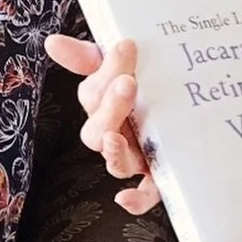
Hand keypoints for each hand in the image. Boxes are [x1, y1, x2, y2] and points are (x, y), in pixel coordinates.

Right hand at [43, 35, 161, 213]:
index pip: (93, 93)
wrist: (189, 101)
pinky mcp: (158, 175)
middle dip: (110, 107)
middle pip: (98, 130)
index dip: (106, 73)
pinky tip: (126, 198)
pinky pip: (147, 193)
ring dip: (113, 153)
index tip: (127, 46)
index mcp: (103, 105)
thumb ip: (88, 55)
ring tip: (115, 138)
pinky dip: (135, 200)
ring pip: (116, 162)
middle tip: (128, 83)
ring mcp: (135, 156)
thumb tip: (52, 41)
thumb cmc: (147, 82)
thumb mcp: (119, 64)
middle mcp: (114, 133)